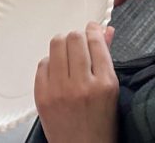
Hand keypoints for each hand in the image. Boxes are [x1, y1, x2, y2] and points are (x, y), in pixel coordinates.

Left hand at [34, 22, 118, 142]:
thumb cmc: (100, 124)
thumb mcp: (111, 91)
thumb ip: (107, 58)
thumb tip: (106, 31)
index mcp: (104, 84)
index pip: (95, 41)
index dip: (93, 30)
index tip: (92, 29)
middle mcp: (82, 85)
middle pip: (74, 38)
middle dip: (77, 38)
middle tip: (79, 46)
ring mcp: (60, 90)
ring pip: (56, 45)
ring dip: (63, 45)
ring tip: (67, 56)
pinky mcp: (42, 95)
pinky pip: (43, 63)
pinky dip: (50, 63)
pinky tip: (57, 73)